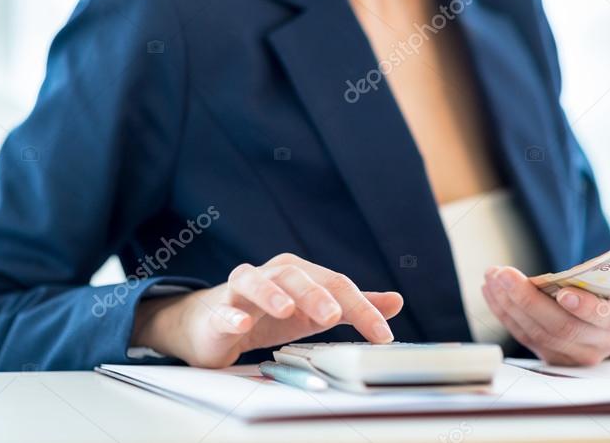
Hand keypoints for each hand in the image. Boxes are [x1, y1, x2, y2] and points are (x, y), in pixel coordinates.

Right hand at [131, 253, 403, 367]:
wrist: (213, 324)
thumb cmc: (269, 314)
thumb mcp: (316, 311)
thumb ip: (352, 306)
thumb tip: (395, 302)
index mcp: (300, 274)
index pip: (336, 284)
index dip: (361, 308)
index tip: (382, 335)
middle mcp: (272, 275)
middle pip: (296, 276)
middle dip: (315, 294)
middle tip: (332, 316)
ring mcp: (241, 290)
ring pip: (254, 281)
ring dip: (271, 294)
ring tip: (286, 309)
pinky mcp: (217, 311)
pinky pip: (222, 309)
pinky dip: (232, 314)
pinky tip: (242, 323)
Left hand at [482, 265, 609, 365]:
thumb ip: (596, 275)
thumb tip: (559, 276)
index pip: (609, 318)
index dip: (586, 308)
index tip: (564, 294)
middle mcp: (604, 343)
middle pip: (563, 327)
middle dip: (528, 299)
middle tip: (503, 274)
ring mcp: (577, 356)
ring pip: (539, 334)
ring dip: (509, 304)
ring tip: (492, 277)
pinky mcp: (554, 357)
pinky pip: (526, 337)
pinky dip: (505, 313)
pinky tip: (491, 291)